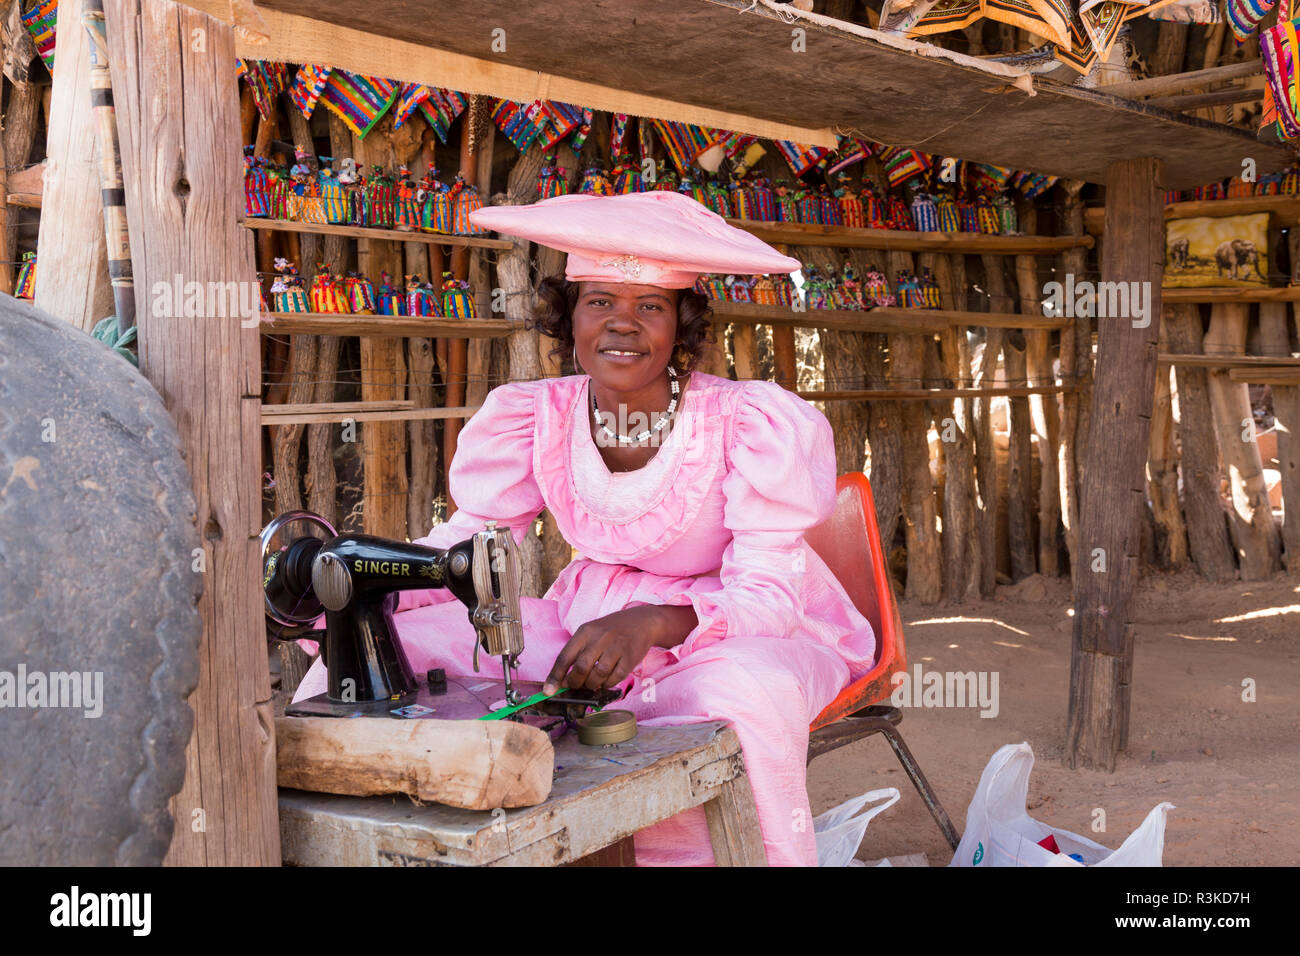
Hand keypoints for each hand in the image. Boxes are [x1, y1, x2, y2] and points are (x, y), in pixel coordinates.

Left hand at [543, 604, 697, 694]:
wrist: (641, 621)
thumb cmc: (611, 630)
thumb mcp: (591, 633)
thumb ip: (577, 653)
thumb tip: (561, 680)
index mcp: (585, 631)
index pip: (565, 657)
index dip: (554, 676)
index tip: (548, 691)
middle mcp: (600, 638)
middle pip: (581, 668)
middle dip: (575, 683)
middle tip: (575, 686)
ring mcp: (616, 647)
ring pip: (598, 675)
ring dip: (592, 685)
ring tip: (592, 683)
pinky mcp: (630, 657)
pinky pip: (614, 678)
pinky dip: (607, 684)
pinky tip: (606, 680)